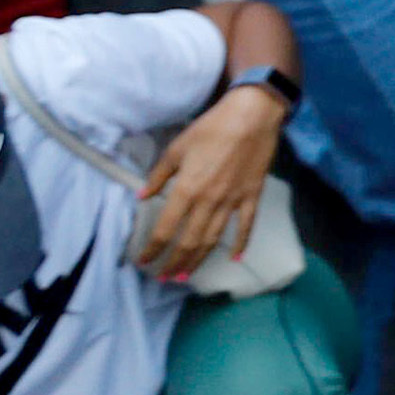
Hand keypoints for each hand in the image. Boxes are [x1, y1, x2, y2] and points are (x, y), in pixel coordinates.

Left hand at [134, 83, 284, 278]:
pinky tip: (236, 259)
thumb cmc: (211, 128)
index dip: (153, 249)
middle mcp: (208, 201)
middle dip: (174, 263)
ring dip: (199, 260)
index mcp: (187, 189)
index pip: (165, 228)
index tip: (144, 261)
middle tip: (164, 278)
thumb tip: (142, 197)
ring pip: (213, 239)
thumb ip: (159, 175)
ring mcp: (232, 201)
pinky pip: (246, 226)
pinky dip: (241, 244)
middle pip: (189, 241)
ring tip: (187, 275)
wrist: (251, 116)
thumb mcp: (177, 148)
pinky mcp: (251, 196)